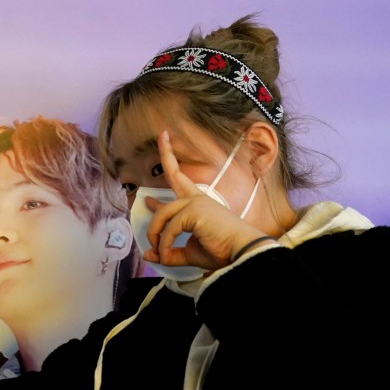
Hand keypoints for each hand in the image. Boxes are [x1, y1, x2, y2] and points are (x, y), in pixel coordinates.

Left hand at [145, 130, 269, 270]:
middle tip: (163, 134)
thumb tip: (149, 254)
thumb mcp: (189, 252)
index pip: (180, 184)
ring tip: (158, 253)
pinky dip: (164, 244)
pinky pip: (168, 229)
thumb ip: (169, 251)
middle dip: (167, 152)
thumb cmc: (221, 251)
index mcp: (198, 204)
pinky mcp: (194, 210)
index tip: (154, 174)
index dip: (166, 173)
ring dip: (156, 236)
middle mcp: (197, 198)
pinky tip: (167, 254)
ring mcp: (195, 202)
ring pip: (162, 216)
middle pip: (175, 174)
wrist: (240, 254)